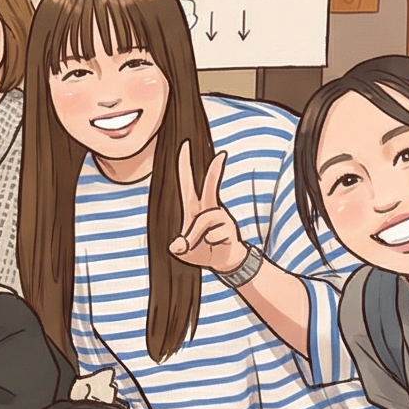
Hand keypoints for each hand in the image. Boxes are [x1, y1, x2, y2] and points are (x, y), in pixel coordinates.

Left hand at [168, 143, 248, 275]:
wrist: (224, 262)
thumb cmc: (202, 252)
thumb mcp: (184, 251)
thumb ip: (179, 247)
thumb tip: (178, 245)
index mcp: (194, 209)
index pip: (187, 184)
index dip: (185, 166)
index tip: (185, 146)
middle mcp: (209, 209)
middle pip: (211, 187)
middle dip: (215, 170)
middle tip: (222, 154)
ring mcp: (221, 217)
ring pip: (204, 221)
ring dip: (197, 236)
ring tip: (203, 245)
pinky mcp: (230, 228)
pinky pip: (212, 235)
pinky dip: (209, 244)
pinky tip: (216, 245)